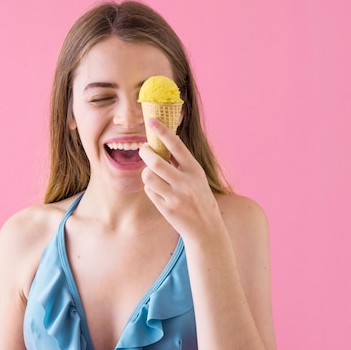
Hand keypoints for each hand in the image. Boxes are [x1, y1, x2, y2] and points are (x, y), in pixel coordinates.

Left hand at [138, 118, 224, 242]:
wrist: (206, 228)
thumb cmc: (199, 198)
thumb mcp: (196, 177)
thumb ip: (182, 162)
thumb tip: (162, 142)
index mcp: (195, 170)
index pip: (177, 146)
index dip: (163, 131)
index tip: (152, 121)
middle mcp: (186, 182)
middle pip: (155, 161)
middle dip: (145, 152)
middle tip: (144, 149)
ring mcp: (176, 196)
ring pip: (148, 176)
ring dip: (146, 172)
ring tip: (151, 173)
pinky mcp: (166, 208)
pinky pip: (149, 191)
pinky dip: (149, 187)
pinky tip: (157, 190)